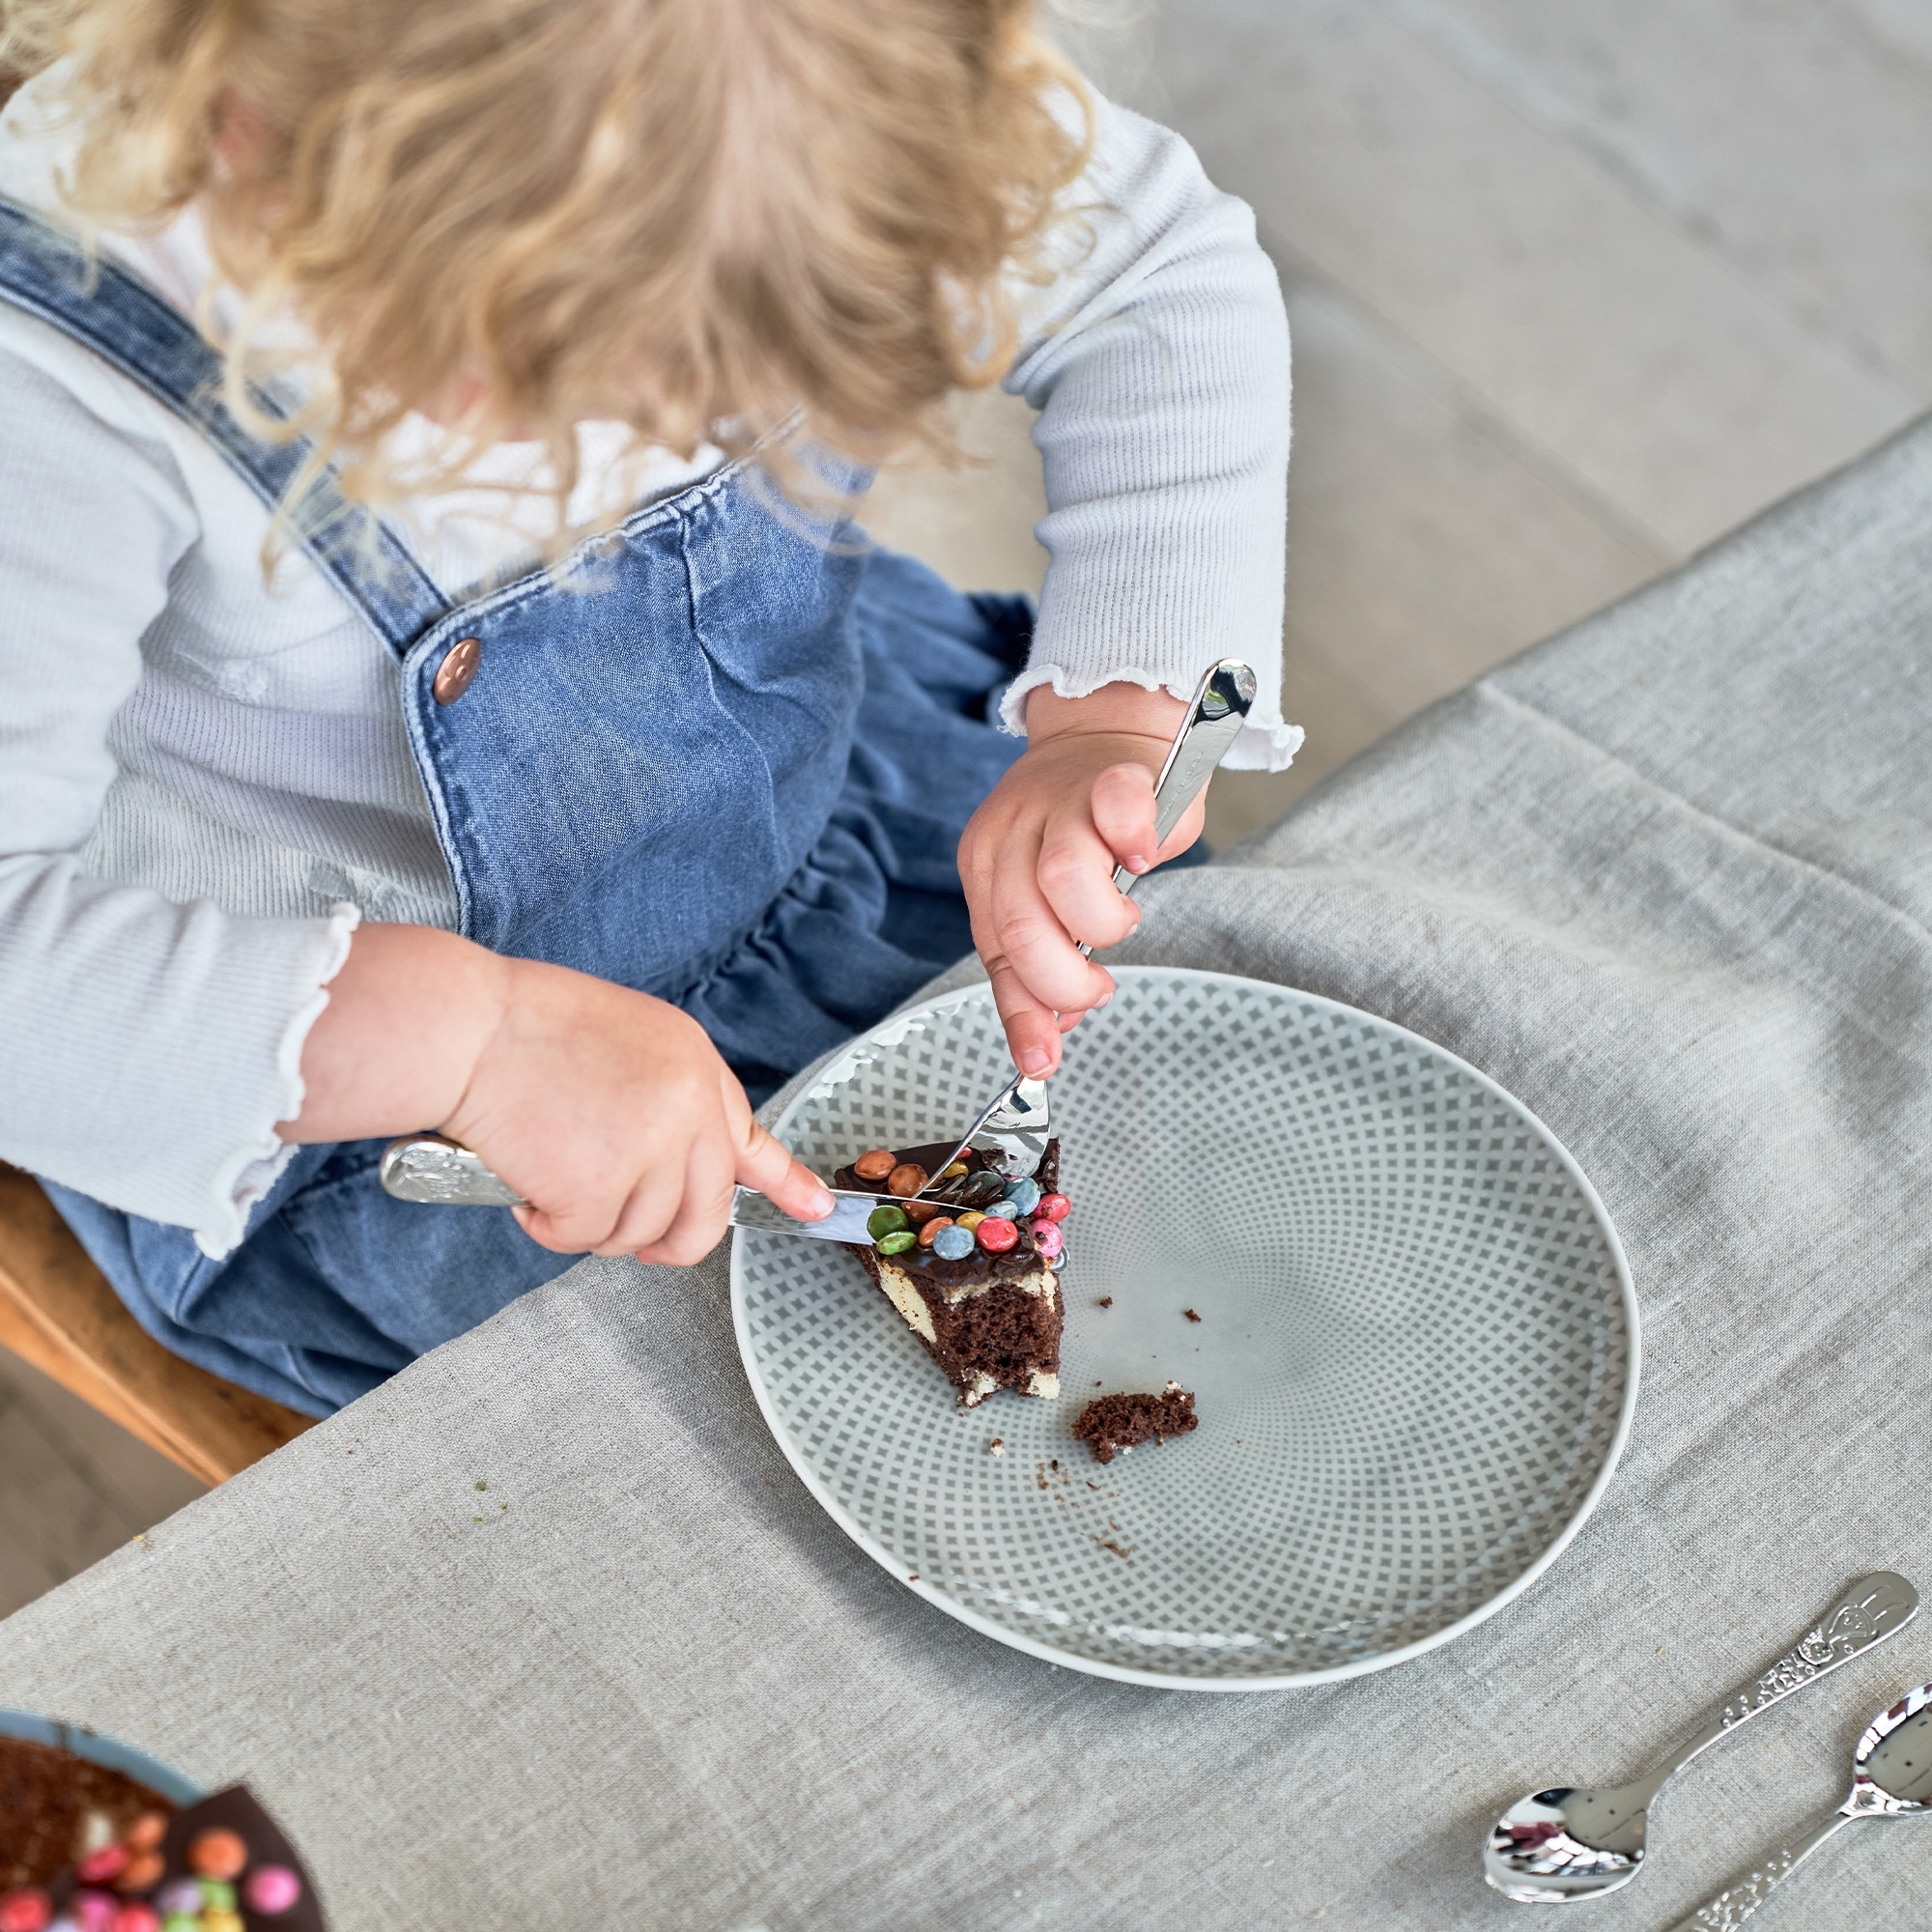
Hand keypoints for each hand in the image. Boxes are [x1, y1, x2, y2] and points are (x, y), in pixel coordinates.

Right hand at [280, 925, 831, 1263]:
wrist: (467, 1027)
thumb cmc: (522, 1027)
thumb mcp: (622, 1040)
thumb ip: (659, 1097)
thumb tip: (668, 1164)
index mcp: (695, 1064)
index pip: (750, 1138)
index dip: (782, 1181)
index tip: (815, 1209)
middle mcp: (689, 1108)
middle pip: (706, 1212)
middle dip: (668, 1240)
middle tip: (627, 1238)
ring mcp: (651, 1149)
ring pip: (640, 1232)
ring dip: (589, 1223)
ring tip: (547, 1172)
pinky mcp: (601, 1187)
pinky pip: (584, 1238)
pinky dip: (547, 1226)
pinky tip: (524, 1186)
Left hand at [958, 681, 1200, 1078]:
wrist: (1103, 732)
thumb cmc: (1080, 826)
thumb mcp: (1042, 894)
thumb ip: (1043, 957)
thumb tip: (1054, 1029)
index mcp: (987, 868)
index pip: (995, 954)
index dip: (1022, 1013)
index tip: (1043, 1062)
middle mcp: (1011, 834)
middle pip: (1023, 926)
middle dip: (1067, 981)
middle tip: (1098, 986)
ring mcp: (1060, 802)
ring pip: (1063, 878)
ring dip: (1103, 924)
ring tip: (1121, 921)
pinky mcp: (1113, 775)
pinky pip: (1119, 808)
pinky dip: (1136, 841)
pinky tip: (1145, 855)